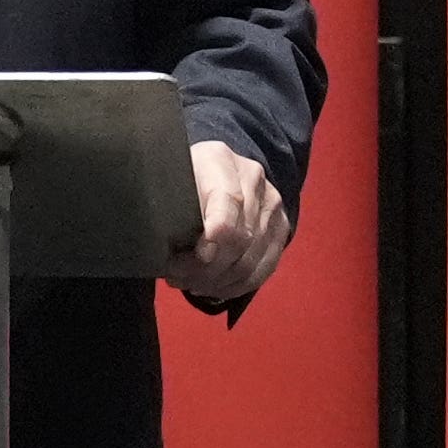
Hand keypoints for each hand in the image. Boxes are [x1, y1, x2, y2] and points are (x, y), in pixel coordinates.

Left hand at [174, 139, 290, 306]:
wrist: (212, 169)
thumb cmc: (180, 180)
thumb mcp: (167, 183)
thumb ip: (170, 210)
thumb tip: (168, 254)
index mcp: (219, 160)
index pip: (228, 202)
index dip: (214, 236)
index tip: (191, 259)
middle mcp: (252, 178)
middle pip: (240, 237)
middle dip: (206, 268)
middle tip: (176, 278)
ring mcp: (271, 204)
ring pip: (250, 259)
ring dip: (217, 281)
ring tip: (190, 284)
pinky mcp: (280, 227)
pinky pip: (263, 269)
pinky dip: (235, 286)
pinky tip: (211, 288)